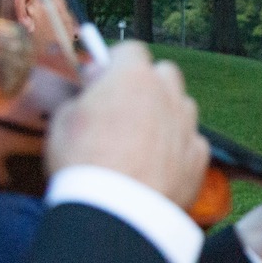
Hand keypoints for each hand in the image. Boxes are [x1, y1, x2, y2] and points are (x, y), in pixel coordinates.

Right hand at [46, 41, 208, 206]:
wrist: (117, 212)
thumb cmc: (83, 163)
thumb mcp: (62, 121)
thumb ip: (82, 98)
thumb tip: (90, 95)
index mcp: (133, 77)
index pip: (130, 50)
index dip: (114, 63)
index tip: (101, 80)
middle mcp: (167, 94)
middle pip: (164, 73)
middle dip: (147, 84)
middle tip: (123, 107)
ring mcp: (187, 125)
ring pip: (181, 106)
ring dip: (164, 115)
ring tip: (139, 141)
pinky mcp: (199, 157)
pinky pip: (190, 142)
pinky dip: (176, 149)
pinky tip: (156, 167)